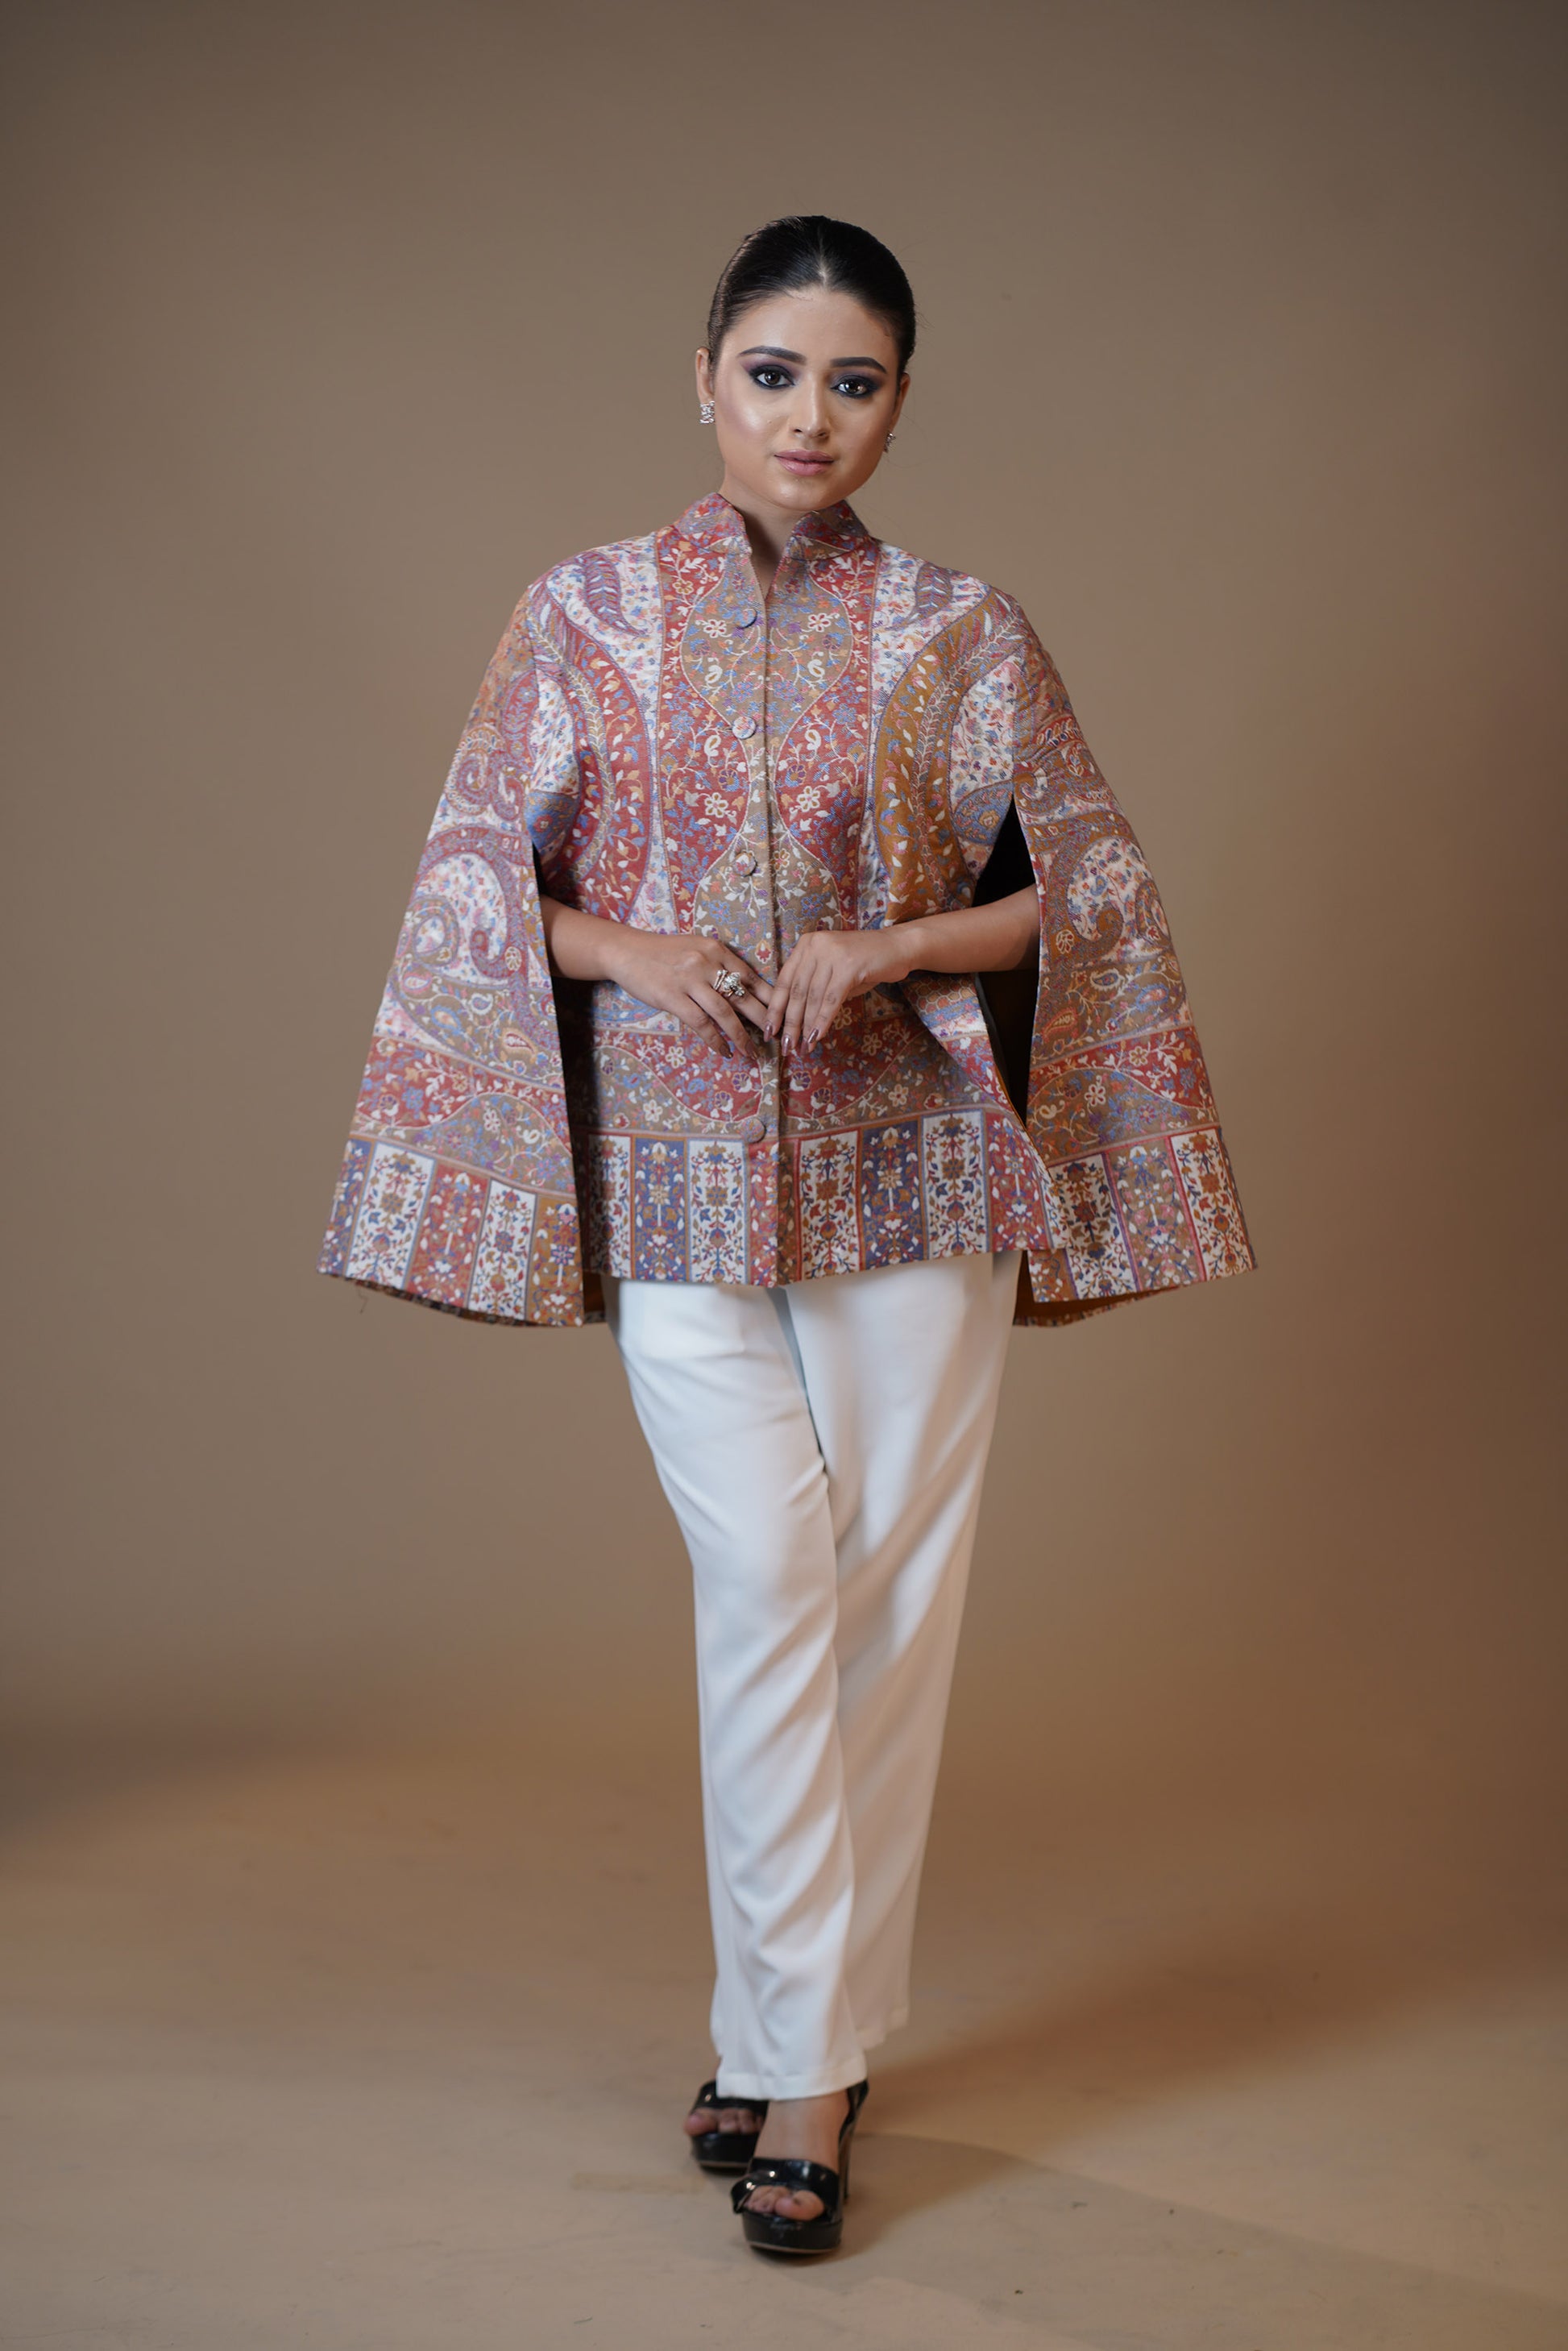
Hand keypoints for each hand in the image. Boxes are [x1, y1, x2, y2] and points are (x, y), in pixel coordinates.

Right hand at [603, 927, 773, 1061]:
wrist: (627, 951)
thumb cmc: (664, 953)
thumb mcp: (697, 950)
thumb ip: (719, 966)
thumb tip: (745, 992)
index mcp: (717, 950)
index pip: (750, 977)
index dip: (769, 998)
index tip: (781, 1015)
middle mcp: (707, 963)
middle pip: (743, 996)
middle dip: (763, 1020)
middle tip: (776, 1038)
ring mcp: (690, 980)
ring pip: (725, 1013)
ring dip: (741, 1036)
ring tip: (751, 1053)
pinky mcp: (672, 997)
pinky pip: (700, 1023)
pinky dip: (715, 1040)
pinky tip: (724, 1052)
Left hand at [763, 926, 910, 1052]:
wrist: (898, 947)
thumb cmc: (865, 962)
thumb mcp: (832, 971)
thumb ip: (813, 988)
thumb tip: (795, 1021)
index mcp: (805, 945)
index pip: (784, 981)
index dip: (775, 1008)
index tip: (769, 1031)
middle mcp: (815, 946)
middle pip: (796, 991)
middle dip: (789, 1022)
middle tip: (786, 1045)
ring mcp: (832, 954)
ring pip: (812, 997)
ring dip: (806, 1026)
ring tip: (803, 1046)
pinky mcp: (849, 965)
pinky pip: (831, 1000)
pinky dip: (823, 1021)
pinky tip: (818, 1036)